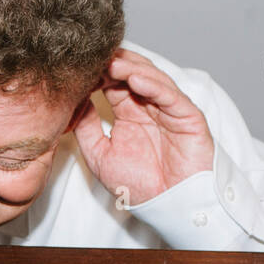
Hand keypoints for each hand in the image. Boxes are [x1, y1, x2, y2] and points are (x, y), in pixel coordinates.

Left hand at [72, 47, 215, 205]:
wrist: (166, 207)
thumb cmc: (137, 185)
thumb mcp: (99, 155)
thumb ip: (86, 128)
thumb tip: (75, 101)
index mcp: (129, 113)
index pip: (114, 82)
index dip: (99, 72)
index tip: (80, 65)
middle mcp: (149, 107)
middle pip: (133, 74)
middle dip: (115, 63)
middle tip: (97, 55)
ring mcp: (169, 110)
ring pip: (152, 79)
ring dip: (133, 69)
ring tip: (113, 63)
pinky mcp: (188, 117)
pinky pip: (171, 97)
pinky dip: (154, 86)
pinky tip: (135, 79)